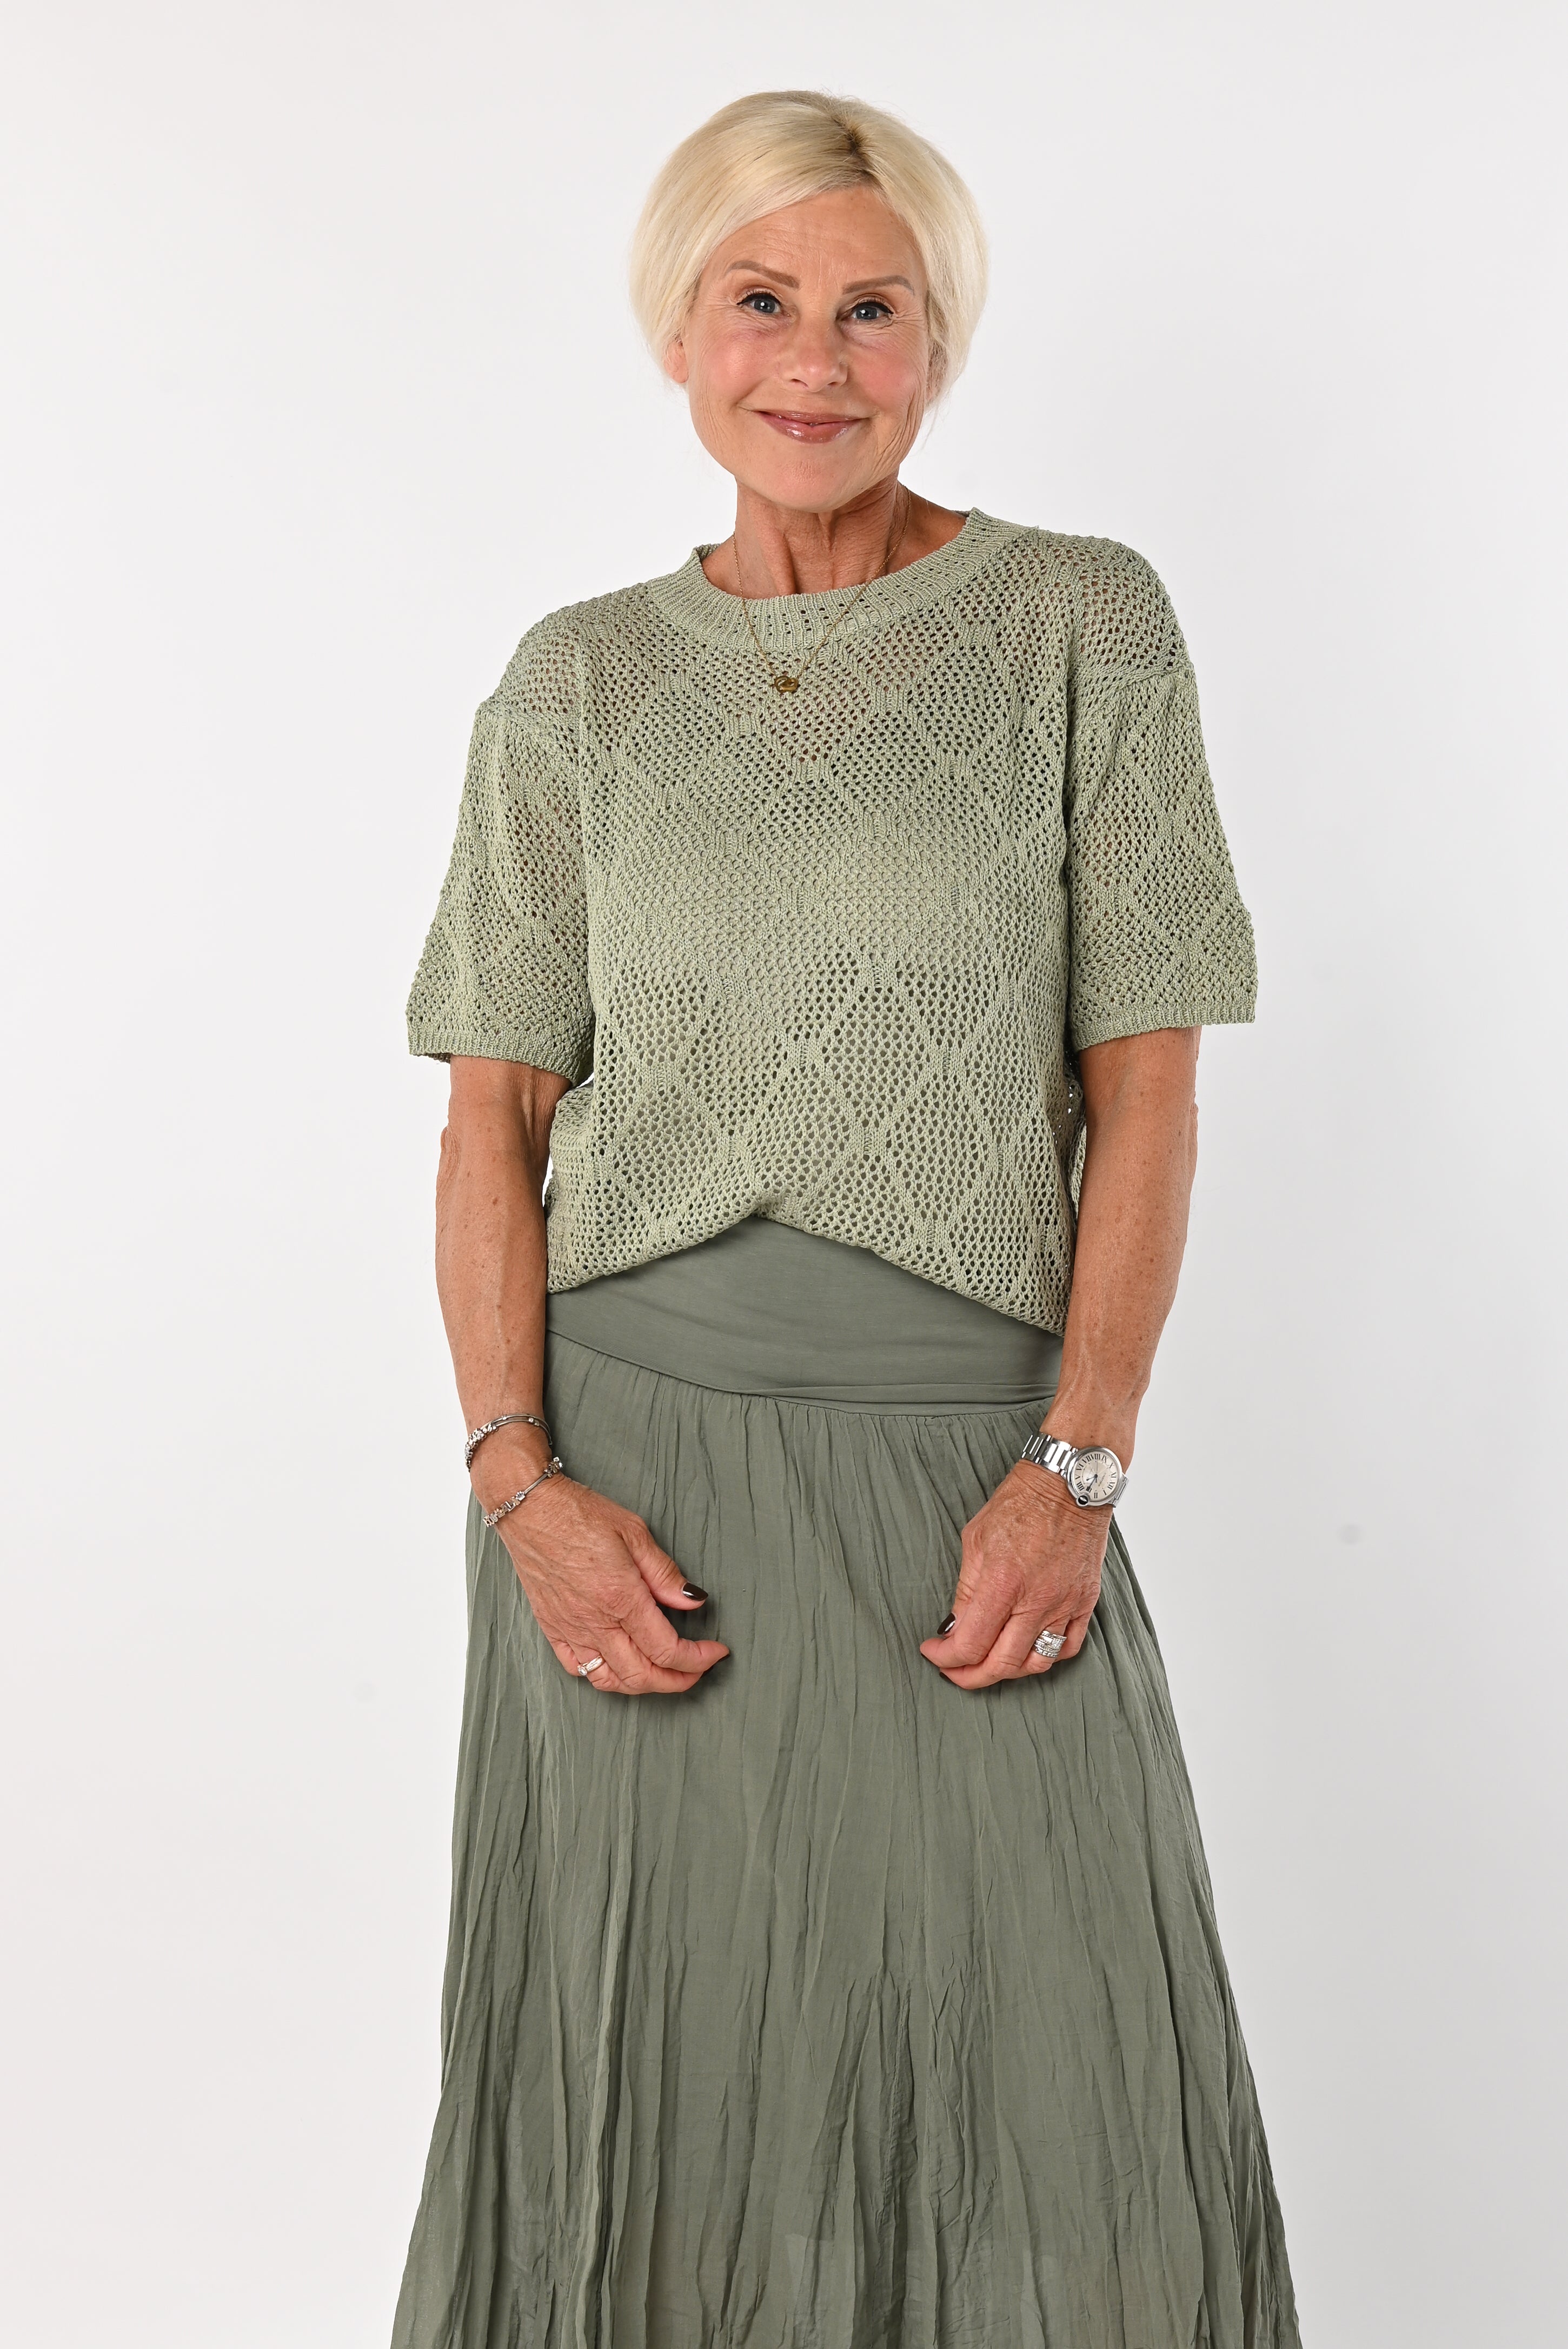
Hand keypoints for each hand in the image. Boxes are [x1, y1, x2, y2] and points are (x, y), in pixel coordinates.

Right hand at [477, 1434, 728, 1694]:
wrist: (529, 1509)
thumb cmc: (580, 1514)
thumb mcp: (634, 1533)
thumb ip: (665, 1574)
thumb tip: (695, 1601)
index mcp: (621, 1598)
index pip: (667, 1650)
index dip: (698, 1659)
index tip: (716, 1652)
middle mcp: (594, 1622)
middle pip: (642, 1676)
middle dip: (678, 1681)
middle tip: (697, 1669)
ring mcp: (570, 1629)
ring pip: (610, 1681)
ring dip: (643, 1685)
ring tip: (663, 1673)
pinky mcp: (551, 1628)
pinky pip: (577, 1669)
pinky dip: (603, 1677)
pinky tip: (619, 1664)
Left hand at [918, 1463, 1110, 1689]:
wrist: (1068, 1484)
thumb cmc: (1020, 1503)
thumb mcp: (975, 1539)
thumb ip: (966, 1590)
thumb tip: (955, 1627)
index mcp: (1004, 1582)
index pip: (971, 1644)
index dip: (946, 1657)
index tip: (934, 1651)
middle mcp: (1037, 1600)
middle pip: (1002, 1665)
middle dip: (970, 1676)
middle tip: (954, 1670)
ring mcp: (1065, 1603)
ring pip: (1037, 1663)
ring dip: (1008, 1672)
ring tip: (989, 1663)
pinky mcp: (1085, 1601)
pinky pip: (1068, 1647)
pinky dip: (1046, 1657)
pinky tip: (1027, 1649)